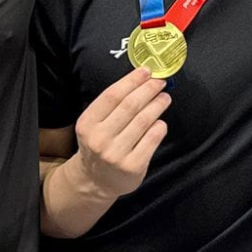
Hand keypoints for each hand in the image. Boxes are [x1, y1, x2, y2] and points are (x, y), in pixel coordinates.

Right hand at [69, 67, 170, 200]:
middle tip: (160, 82)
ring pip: (143, 121)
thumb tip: (141, 79)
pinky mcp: (132, 166)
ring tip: (165, 98)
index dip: (131, 81)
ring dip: (157, 105)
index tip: (146, 71)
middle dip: (148, 90)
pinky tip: (161, 121)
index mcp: (87, 124)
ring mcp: (116, 154)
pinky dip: (159, 126)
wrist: (96, 180)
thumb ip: (112, 105)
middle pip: (130, 106)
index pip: (112, 95)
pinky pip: (152, 139)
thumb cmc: (100, 144)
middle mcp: (99, 139)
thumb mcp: (94, 124)